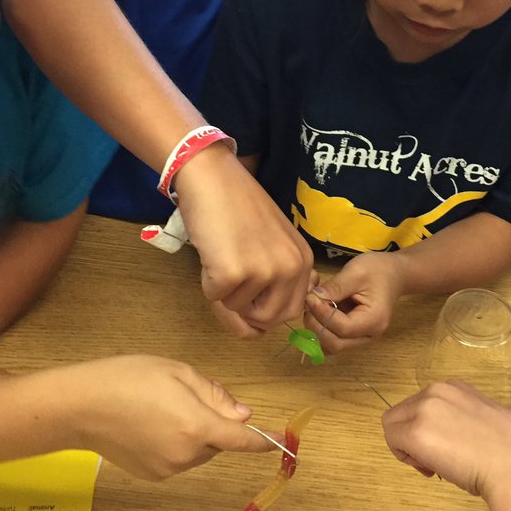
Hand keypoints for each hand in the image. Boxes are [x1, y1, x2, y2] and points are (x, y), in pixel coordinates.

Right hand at [70, 355, 278, 480]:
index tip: (279, 442)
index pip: (241, 439)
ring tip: (161, 406)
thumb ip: (215, 395)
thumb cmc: (127, 378)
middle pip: (218, 441)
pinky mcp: (152, 475)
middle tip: (185, 395)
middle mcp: (185, 454)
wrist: (80, 405)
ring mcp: (168, 468)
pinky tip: (150, 423)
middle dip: (212, 421)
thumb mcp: (178, 372)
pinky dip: (175, 443)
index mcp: (196, 426)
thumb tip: (242, 415)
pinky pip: (179, 458)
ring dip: (194, 432)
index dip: (261, 440)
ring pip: (199, 450)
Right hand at [174, 145, 311, 335]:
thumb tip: (258, 332)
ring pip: (237, 309)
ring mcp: (263, 271)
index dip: (264, 311)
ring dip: (223, 292)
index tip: (249, 297)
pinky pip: (215, 298)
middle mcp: (290, 268)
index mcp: (303, 261)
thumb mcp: (271, 242)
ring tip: (222, 255)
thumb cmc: (238, 207)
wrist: (213, 178)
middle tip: (231, 281)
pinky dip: (207, 282)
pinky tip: (211, 253)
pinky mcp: (232, 272)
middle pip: (267, 320)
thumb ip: (275, 281)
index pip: (290, 312)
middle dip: (244, 311)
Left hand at [304, 251, 405, 352]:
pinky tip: (317, 312)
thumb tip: (312, 298)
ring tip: (312, 307)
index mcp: (374, 320)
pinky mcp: (352, 335)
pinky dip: (320, 330)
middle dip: (316, 325)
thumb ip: (335, 287)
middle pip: (335, 344)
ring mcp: (360, 338)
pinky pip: (331, 340)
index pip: (343, 328)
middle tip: (309, 303)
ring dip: (315, 329)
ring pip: (330, 346)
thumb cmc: (378, 270)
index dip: (322, 314)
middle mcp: (368, 335)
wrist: (393, 273)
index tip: (310, 296)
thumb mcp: (356, 271)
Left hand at [381, 381, 510, 497]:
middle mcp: (435, 391)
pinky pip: (392, 442)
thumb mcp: (482, 419)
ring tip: (437, 465)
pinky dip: (404, 457)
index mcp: (453, 386)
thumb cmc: (509, 450)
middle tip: (437, 461)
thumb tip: (447, 437)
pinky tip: (431, 467)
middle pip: (401, 413)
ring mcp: (423, 409)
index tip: (446, 448)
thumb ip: (458, 418)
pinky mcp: (414, 432)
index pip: (420, 405)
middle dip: (412, 438)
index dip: (427, 428)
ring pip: (393, 425)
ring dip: (407, 447)